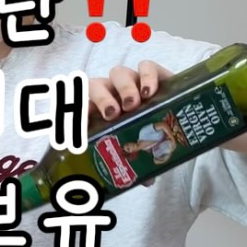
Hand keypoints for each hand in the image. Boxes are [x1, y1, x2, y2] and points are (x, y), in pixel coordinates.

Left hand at [88, 60, 172, 188]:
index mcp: (97, 111)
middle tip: (114, 114)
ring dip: (124, 87)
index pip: (79, 106)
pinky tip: (150, 91)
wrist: (170, 118)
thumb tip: (146, 180)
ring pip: (118, 74)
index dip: (76, 112)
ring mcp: (130, 82)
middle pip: (96, 86)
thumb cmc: (146, 135)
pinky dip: (146, 75)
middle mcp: (111, 93)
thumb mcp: (137, 151)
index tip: (80, 126)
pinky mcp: (152, 74)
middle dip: (102, 98)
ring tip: (135, 104)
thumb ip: (137, 165)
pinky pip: (146, 66)